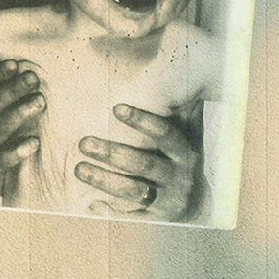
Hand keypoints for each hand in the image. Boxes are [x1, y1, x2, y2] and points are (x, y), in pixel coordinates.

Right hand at [0, 59, 45, 197]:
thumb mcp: (5, 126)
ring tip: (40, 102)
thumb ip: (15, 106)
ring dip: (19, 113)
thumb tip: (36, 77)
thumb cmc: (4, 150)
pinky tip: (35, 143)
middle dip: (13, 89)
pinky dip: (18, 151)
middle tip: (34, 78)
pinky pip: (3, 160)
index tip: (15, 63)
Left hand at [74, 104, 202, 220]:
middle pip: (143, 162)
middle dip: (112, 153)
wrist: (199, 200)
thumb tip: (171, 61)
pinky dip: (113, 210)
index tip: (116, 108)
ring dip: (104, 180)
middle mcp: (180, 174)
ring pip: (134, 189)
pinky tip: (92, 203)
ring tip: (79, 169)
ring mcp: (170, 197)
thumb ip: (177, 109)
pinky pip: (133, 215)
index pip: (165, 133)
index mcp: (186, 149)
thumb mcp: (186, 133)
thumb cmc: (181, 156)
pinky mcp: (158, 217)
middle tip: (83, 143)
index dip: (142, 121)